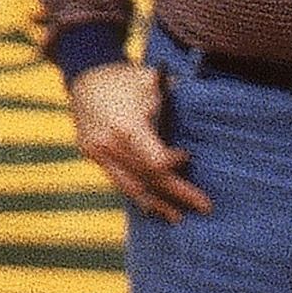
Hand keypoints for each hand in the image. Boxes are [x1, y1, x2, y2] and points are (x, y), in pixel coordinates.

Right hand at [69, 59, 205, 220]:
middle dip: (177, 194)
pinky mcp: (91, 155)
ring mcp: (97, 152)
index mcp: (126, 127)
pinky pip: (117, 179)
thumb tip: (208, 105)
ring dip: (155, 203)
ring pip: (130, 186)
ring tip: (177, 217)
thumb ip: (176, 96)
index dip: (174, 164)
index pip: (155, 162)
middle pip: (148, 178)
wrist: (83, 75)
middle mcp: (109, 144)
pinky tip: (151, 205)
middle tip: (204, 207)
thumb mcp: (150, 80)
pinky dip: (136, 193)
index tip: (186, 156)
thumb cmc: (124, 77)